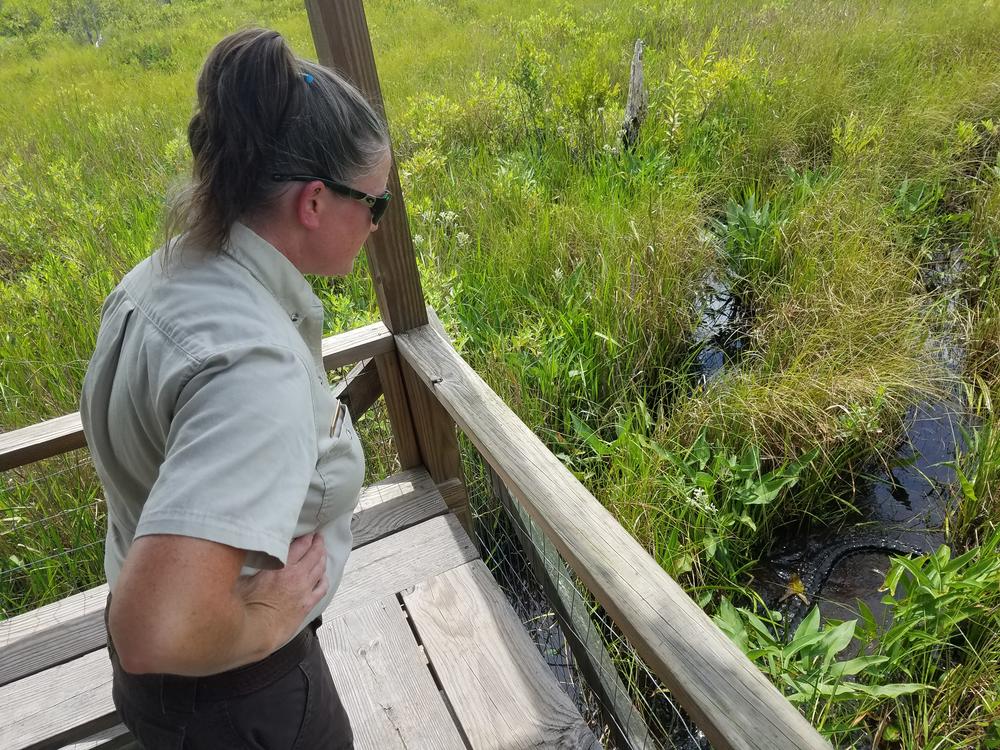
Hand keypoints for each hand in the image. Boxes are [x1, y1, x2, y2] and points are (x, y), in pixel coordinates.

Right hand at [234, 532, 328, 646]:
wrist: (257, 632)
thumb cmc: (246, 607)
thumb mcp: (242, 579)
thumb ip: (248, 566)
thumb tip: (240, 556)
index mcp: (282, 566)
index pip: (300, 545)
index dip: (306, 537)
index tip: (308, 532)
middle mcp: (297, 576)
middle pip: (314, 554)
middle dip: (317, 544)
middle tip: (318, 537)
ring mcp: (304, 590)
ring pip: (320, 569)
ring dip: (322, 558)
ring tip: (322, 552)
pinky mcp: (307, 604)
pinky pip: (321, 588)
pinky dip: (324, 579)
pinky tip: (323, 576)